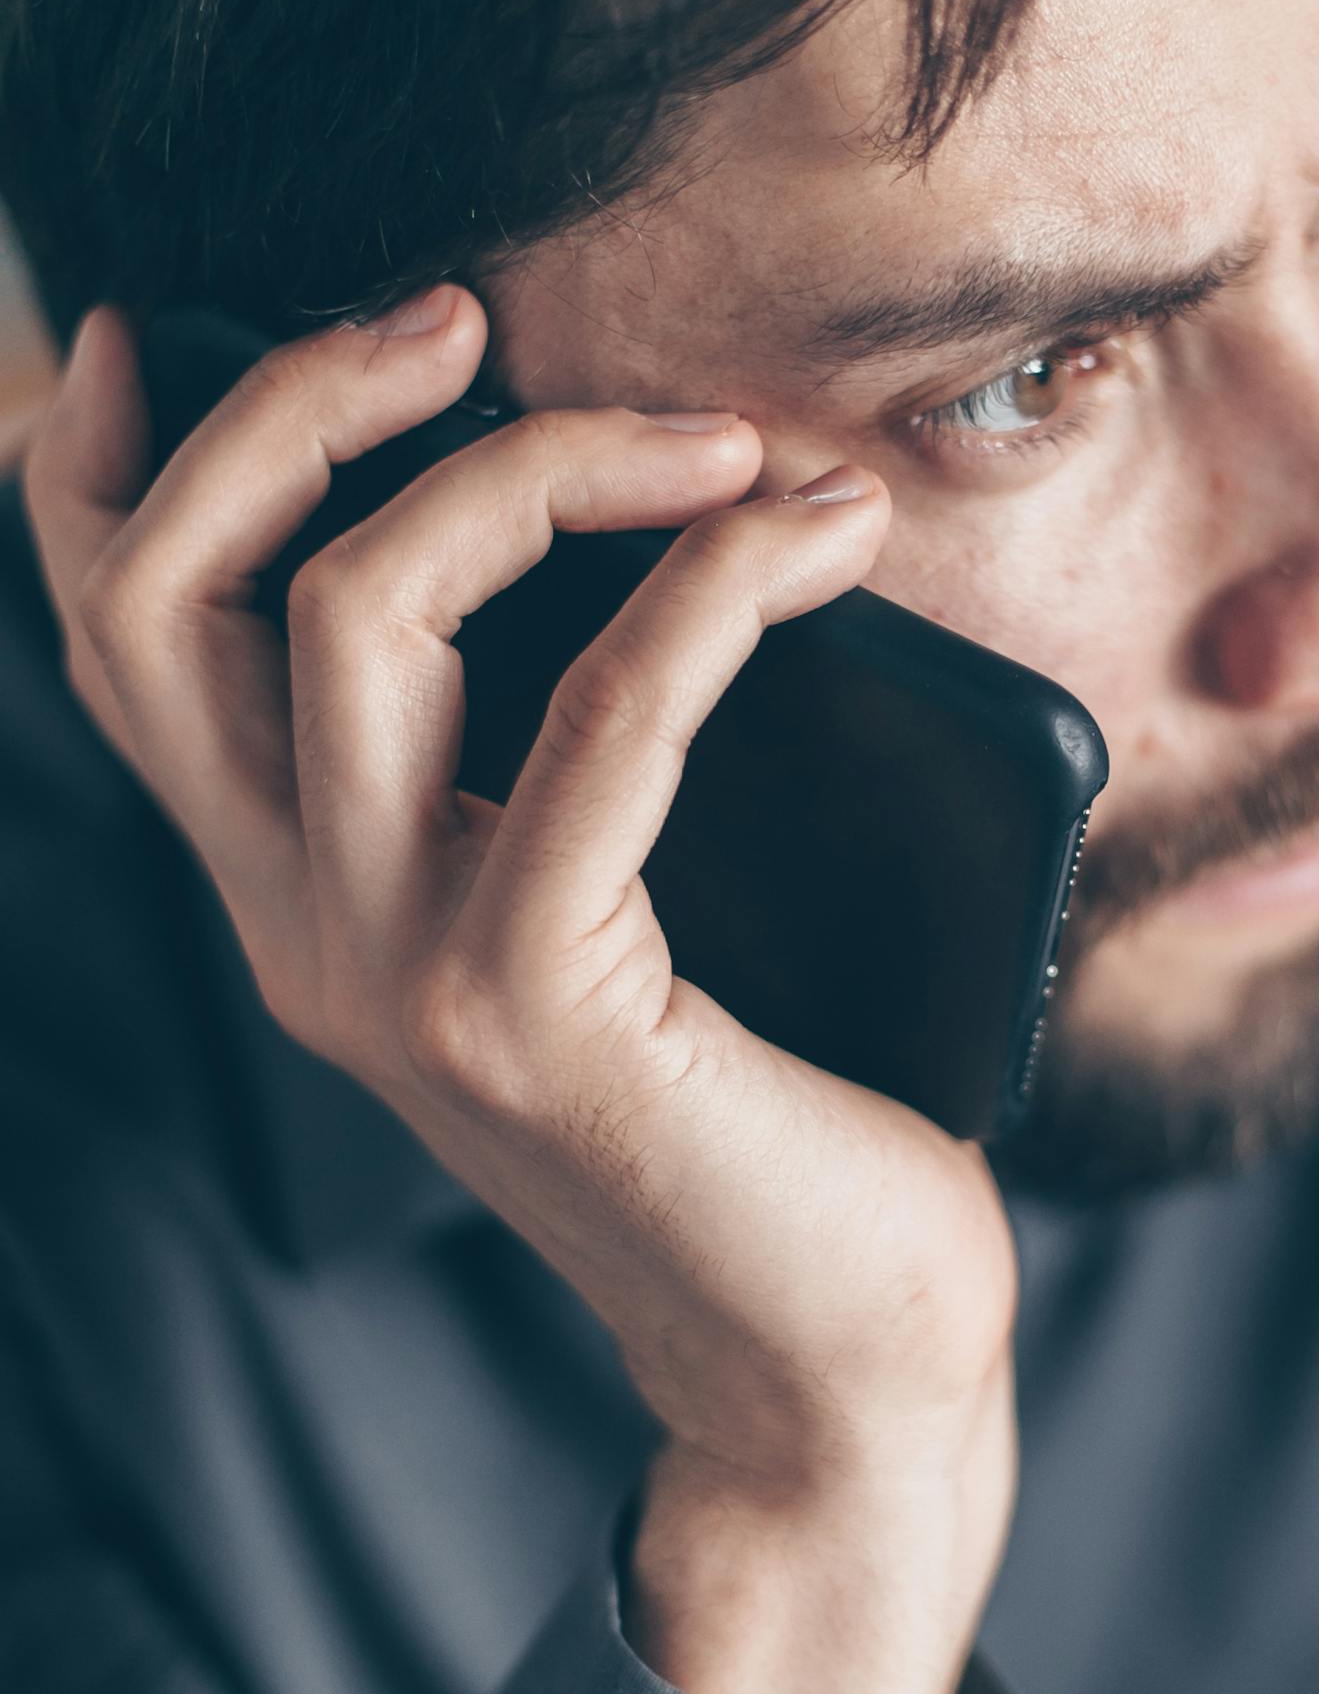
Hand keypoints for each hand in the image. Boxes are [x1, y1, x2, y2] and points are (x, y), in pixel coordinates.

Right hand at [23, 289, 1019, 1693]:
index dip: (108, 468)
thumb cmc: (767, 1122)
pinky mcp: (537, 1013)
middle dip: (297, 404)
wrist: (834, 1371)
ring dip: (542, 462)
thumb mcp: (609, 918)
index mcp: (302, 905)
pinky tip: (815, 538)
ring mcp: (398, 981)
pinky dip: (714, 586)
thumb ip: (550, 765)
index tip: (168, 325)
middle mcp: (303, 939)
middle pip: (177, 596)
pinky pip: (611, 718)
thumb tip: (637, 528)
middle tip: (462, 321)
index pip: (126, 652)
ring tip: (727, 439)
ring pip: (355, 615)